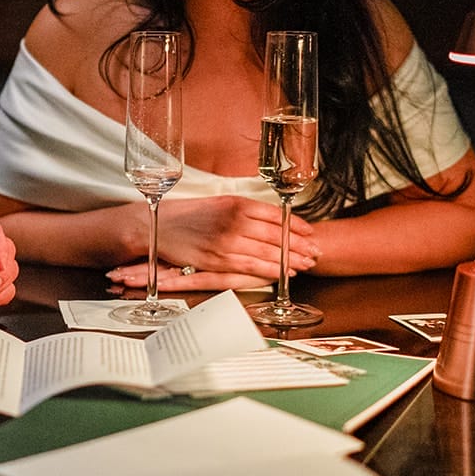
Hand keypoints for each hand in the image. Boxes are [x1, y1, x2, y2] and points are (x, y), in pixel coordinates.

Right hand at [106, 195, 317, 289]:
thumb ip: (245, 209)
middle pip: (278, 236)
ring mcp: (228, 242)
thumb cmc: (189, 214)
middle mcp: (235, 222)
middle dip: (300, 246)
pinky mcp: (218, 260)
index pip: (278, 216)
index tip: (311, 234)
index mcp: (238, 204)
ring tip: (305, 265)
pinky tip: (283, 273)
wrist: (158, 225)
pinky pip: (251, 267)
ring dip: (290, 260)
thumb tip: (272, 219)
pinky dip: (271, 270)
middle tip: (316, 252)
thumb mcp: (220, 202)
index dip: (298, 226)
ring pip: (268, 253)